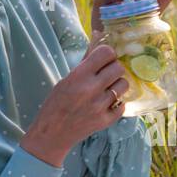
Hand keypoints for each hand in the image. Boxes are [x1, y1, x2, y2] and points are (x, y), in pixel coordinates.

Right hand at [20, 42, 129, 166]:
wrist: (52, 133)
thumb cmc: (56, 104)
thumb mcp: (66, 80)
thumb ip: (85, 65)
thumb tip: (99, 43)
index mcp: (79, 76)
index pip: (106, 53)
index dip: (108, 54)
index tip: (105, 59)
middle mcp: (91, 89)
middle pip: (119, 68)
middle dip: (114, 69)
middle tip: (108, 75)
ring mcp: (100, 106)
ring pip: (123, 85)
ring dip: (117, 85)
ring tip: (108, 90)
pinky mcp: (106, 120)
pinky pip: (123, 105)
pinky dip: (117, 104)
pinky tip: (107, 104)